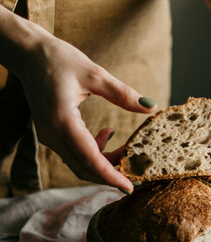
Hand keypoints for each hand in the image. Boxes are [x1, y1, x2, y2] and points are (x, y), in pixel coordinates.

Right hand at [16, 33, 156, 190]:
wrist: (28, 54)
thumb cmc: (58, 59)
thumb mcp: (94, 73)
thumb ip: (122, 94)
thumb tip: (151, 106)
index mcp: (62, 121)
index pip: (89, 159)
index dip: (111, 176)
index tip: (130, 187)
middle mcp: (52, 134)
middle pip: (83, 168)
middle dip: (110, 174)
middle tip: (136, 174)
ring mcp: (48, 136)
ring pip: (78, 162)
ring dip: (103, 162)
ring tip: (126, 150)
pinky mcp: (50, 133)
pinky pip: (73, 152)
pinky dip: (93, 151)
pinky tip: (107, 133)